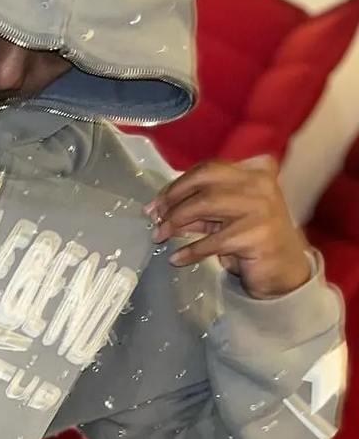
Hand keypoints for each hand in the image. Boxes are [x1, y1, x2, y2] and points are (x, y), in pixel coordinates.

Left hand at [145, 155, 310, 298]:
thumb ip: (199, 209)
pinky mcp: (257, 234)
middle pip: (204, 181)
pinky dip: (190, 250)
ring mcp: (261, 208)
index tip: (156, 203)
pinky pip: (213, 241)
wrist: (284, 270)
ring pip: (206, 204)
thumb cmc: (250, 239)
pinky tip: (176, 258)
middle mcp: (260, 184)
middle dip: (173, 198)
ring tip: (159, 236)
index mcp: (254, 171)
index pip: (208, 168)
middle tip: (154, 217)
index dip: (177, 184)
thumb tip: (159, 209)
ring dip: (176, 222)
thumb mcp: (223, 218)